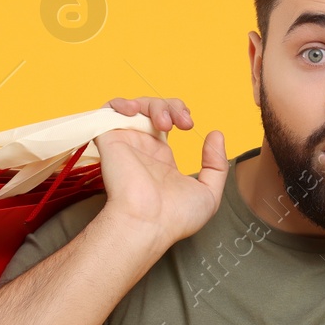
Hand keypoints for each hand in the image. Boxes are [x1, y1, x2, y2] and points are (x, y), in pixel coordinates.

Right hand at [95, 97, 226, 248]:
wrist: (148, 222)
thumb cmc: (175, 217)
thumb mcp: (209, 193)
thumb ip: (216, 165)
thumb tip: (216, 135)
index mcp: (161, 159)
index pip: (167, 123)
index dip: (179, 113)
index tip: (189, 125)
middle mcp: (142, 149)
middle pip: (154, 109)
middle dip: (172, 106)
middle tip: (183, 122)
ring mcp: (126, 143)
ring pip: (135, 106)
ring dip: (154, 104)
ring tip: (165, 122)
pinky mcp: (110, 139)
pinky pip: (107, 110)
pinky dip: (121, 102)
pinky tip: (136, 111)